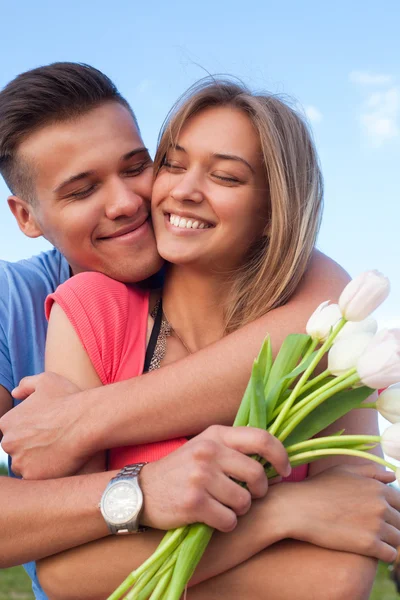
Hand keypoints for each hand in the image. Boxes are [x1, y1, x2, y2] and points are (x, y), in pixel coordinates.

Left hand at [0, 372, 84, 477]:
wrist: (87, 421)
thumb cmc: (68, 399)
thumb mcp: (46, 380)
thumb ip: (26, 384)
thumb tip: (15, 393)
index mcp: (7, 422)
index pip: (11, 432)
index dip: (28, 432)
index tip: (43, 430)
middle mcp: (8, 443)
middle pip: (16, 450)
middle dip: (29, 448)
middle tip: (51, 443)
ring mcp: (20, 462)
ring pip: (25, 466)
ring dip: (36, 462)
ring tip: (57, 453)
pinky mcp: (33, 477)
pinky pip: (37, 478)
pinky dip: (46, 473)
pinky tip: (60, 462)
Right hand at [139, 424, 290, 531]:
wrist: (141, 492)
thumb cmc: (180, 470)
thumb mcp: (205, 447)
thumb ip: (234, 448)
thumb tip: (274, 460)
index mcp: (215, 434)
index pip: (261, 438)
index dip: (281, 455)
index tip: (285, 470)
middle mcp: (208, 451)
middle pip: (257, 474)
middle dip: (260, 490)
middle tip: (251, 495)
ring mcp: (200, 477)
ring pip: (244, 501)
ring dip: (240, 510)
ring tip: (225, 506)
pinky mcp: (193, 503)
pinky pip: (229, 520)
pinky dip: (226, 524)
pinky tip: (213, 518)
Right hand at [283, 464, 399, 562]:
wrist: (298, 508)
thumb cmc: (318, 487)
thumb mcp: (343, 471)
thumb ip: (371, 472)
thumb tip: (393, 477)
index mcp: (377, 487)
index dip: (391, 509)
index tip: (378, 515)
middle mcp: (380, 505)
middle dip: (390, 525)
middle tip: (371, 528)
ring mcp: (376, 525)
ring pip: (397, 538)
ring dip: (388, 540)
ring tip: (370, 539)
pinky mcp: (369, 545)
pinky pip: (390, 554)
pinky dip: (384, 553)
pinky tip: (371, 549)